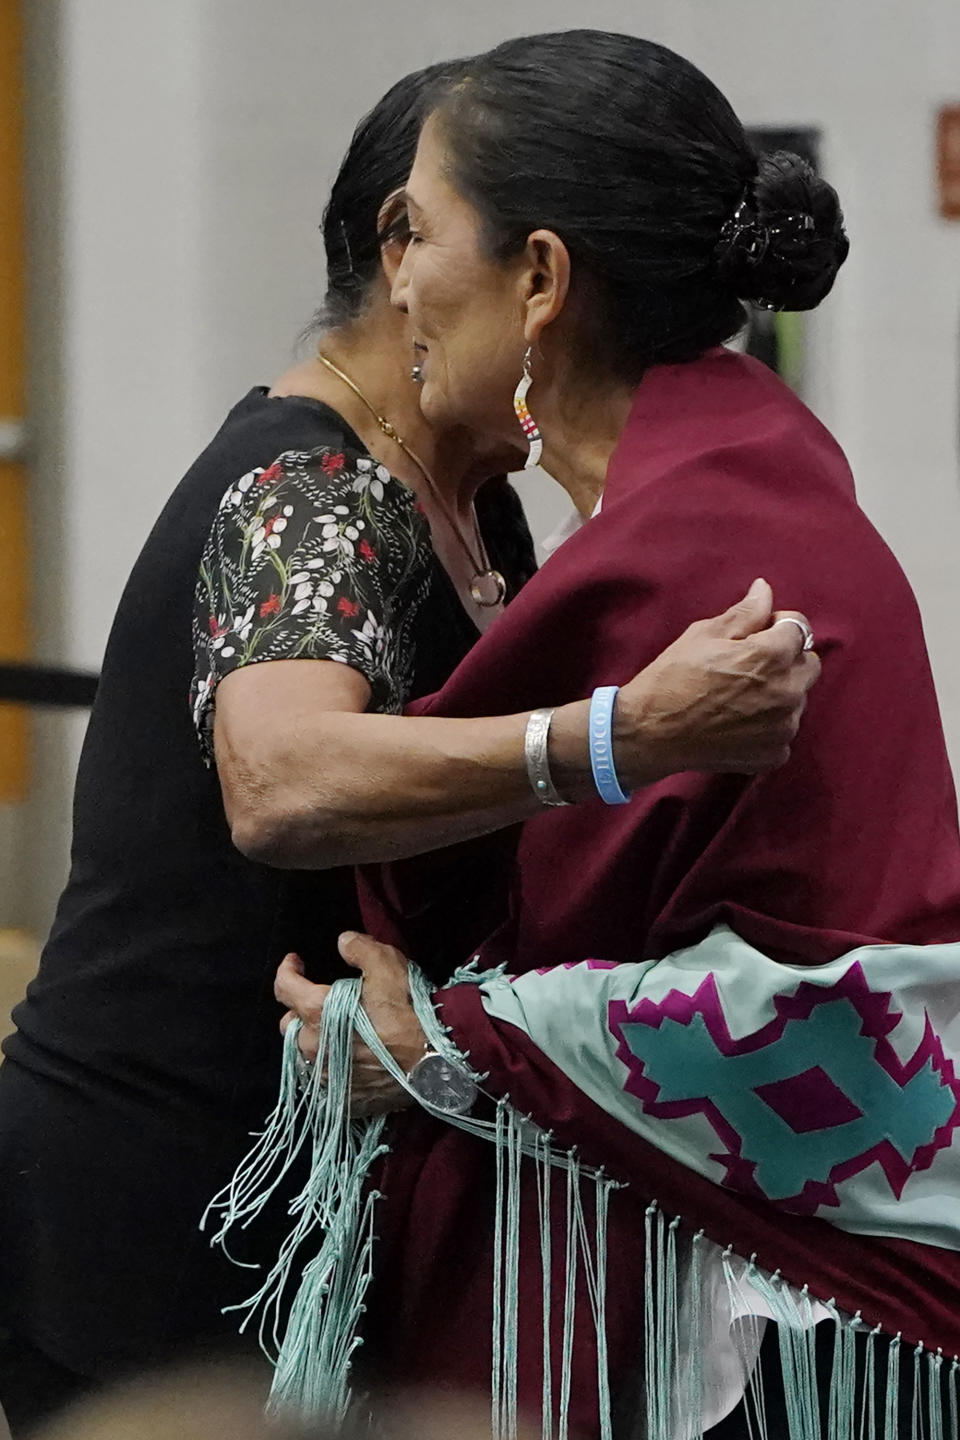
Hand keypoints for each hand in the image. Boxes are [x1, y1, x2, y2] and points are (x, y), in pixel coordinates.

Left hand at [275, 933, 426, 1117]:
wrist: (438, 1059)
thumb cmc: (410, 1010)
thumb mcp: (386, 964)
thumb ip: (359, 948)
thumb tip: (343, 942)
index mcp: (318, 1012)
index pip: (284, 988)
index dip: (287, 970)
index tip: (295, 962)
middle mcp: (314, 1047)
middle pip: (290, 1025)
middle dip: (299, 1010)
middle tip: (321, 1001)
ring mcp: (327, 1077)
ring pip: (306, 1055)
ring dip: (315, 1041)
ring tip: (336, 1032)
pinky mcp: (343, 1099)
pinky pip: (326, 1081)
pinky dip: (332, 1068)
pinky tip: (350, 1060)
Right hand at [614, 578, 820, 784]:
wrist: (651, 734)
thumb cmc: (673, 679)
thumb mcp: (703, 634)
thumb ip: (744, 612)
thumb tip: (764, 590)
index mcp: (772, 655)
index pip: (799, 627)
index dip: (776, 625)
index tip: (755, 634)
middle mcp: (787, 691)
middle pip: (808, 664)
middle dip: (786, 659)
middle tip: (749, 666)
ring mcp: (783, 727)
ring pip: (797, 699)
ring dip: (779, 693)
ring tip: (740, 697)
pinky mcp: (775, 753)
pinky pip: (784, 731)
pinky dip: (768, 725)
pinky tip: (738, 722)